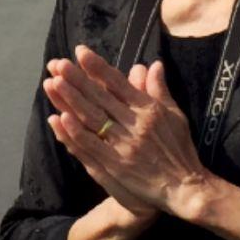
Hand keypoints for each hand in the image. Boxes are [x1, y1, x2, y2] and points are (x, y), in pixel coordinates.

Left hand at [43, 45, 213, 221]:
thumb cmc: (179, 149)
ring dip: (71, 100)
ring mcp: (124, 146)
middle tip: (57, 63)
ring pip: (92, 119)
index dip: (97, 67)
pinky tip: (60, 118)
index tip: (80, 52)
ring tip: (53, 83)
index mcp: (148, 109)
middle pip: (100, 97)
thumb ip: (160, 89)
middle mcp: (135, 125)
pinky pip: (91, 146)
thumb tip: (152, 63)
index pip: (118, 83)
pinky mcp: (116, 166)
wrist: (185, 188)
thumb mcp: (175, 116)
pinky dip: (75, 132)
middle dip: (77, 79)